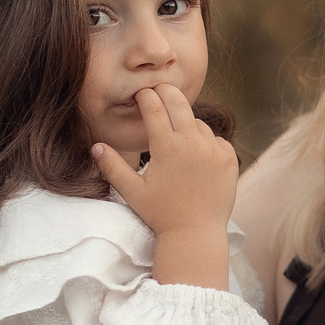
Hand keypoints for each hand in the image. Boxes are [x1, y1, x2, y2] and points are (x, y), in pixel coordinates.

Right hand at [93, 85, 237, 288]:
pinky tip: (195, 151)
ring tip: (175, 130)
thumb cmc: (160, 214)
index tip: (140, 93)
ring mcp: (214, 150)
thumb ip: (112, 167)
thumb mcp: (132, 192)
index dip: (145, 96)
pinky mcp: (229, 158)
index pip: (154, 108)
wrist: (196, 234)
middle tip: (158, 90)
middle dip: (166, 92)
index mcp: (167, 148)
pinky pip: (216, 139)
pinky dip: (205, 140)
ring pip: (198, 122)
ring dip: (186, 121)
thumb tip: (95, 146)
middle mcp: (192, 143)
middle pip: (178, 103)